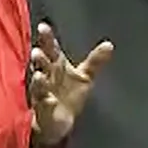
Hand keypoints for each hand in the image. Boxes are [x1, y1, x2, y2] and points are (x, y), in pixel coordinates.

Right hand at [29, 22, 113, 146]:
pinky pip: (43, 102)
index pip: (51, 48)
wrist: (59, 121)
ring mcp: (43, 91)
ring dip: (38, 79)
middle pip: (42, 63)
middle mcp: (47, 75)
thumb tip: (110, 44)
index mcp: (56, 64)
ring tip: (38, 73)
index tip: (43, 26)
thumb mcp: (85, 76)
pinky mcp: (44, 107)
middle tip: (38, 51)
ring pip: (38, 82)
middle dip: (39, 56)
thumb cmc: (69, 95)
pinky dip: (45, 100)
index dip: (47, 37)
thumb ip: (95, 61)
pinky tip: (48, 99)